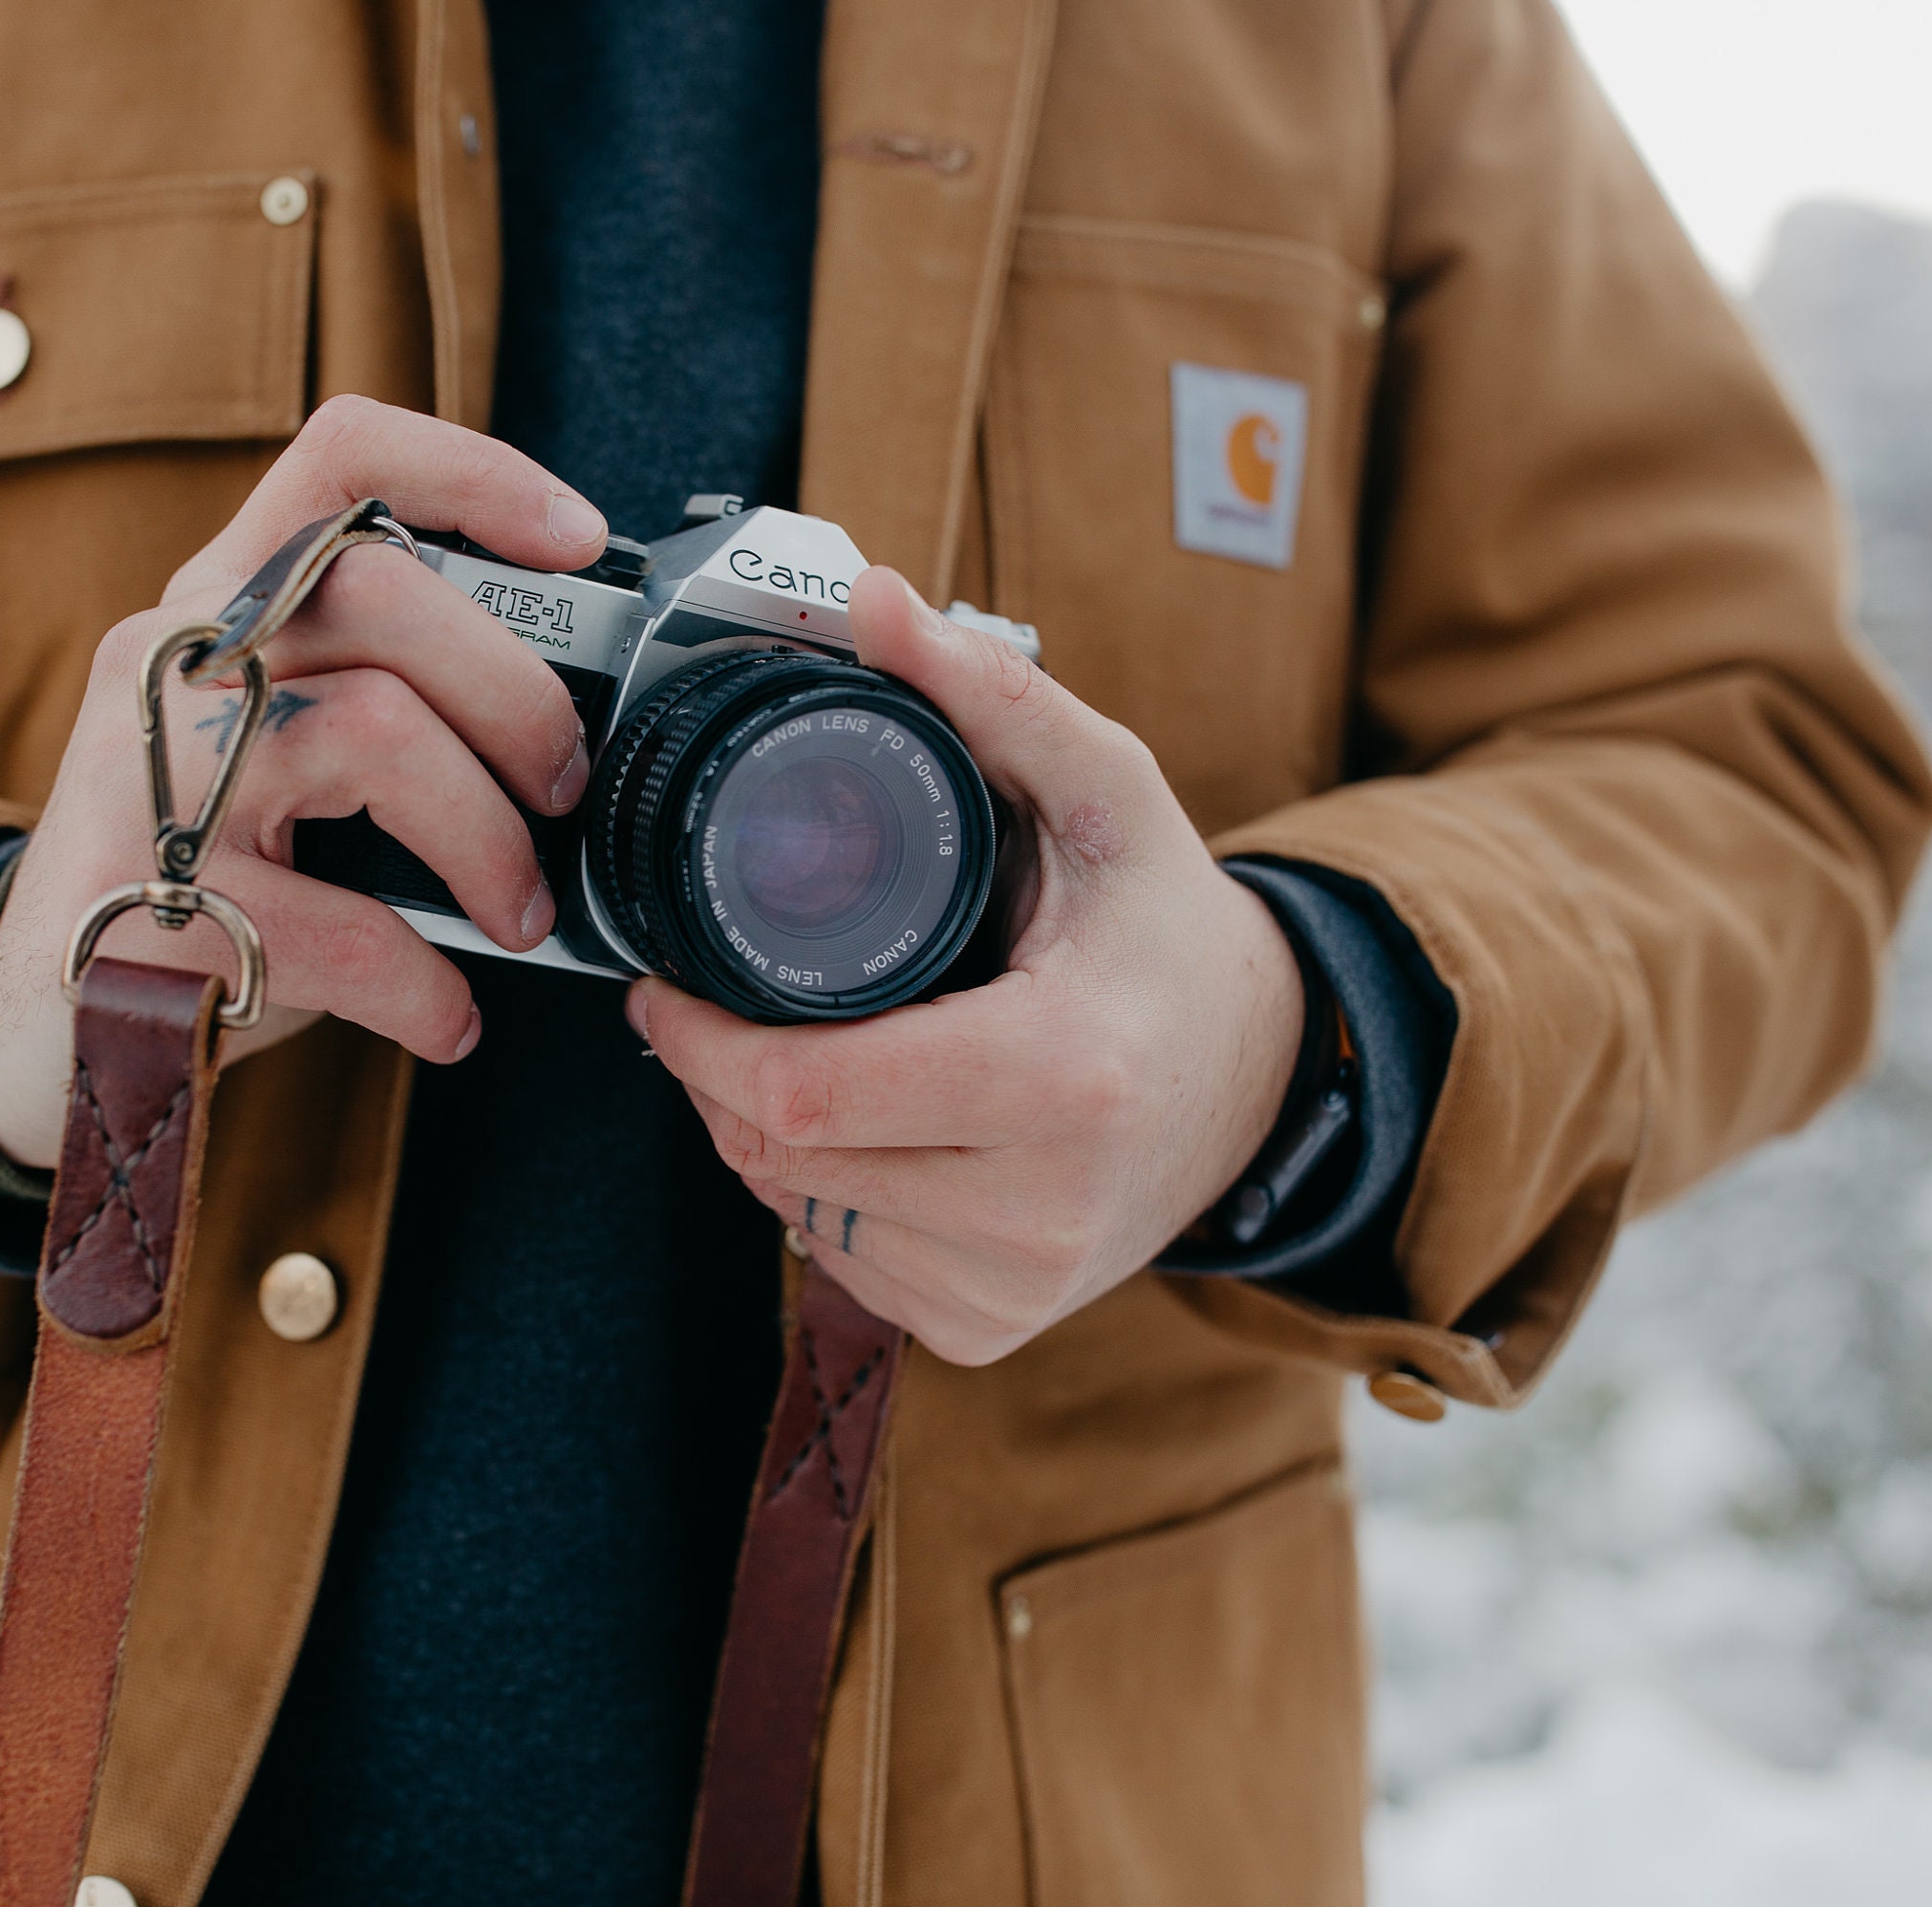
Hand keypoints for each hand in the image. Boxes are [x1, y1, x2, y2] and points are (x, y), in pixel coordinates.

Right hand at [0, 395, 607, 1167]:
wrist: (39, 1021)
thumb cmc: (197, 877)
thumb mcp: (268, 751)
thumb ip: (376, 694)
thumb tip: (567, 732)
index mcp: (220, 605)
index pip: (338, 460)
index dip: (473, 471)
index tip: (578, 538)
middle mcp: (175, 659)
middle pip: (385, 592)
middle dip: (518, 699)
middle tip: (561, 791)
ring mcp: (150, 773)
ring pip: (379, 732)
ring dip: (488, 842)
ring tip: (515, 917)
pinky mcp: (150, 902)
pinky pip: (348, 928)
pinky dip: (427, 986)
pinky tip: (444, 1015)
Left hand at [630, 567, 1305, 1365]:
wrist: (1266, 1080)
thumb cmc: (1172, 932)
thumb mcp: (1106, 795)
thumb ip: (989, 696)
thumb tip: (871, 603)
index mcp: (1064, 1077)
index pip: (805, 1096)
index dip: (700, 1044)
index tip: (664, 988)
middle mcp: (1043, 1206)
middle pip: (784, 1159)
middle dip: (718, 1082)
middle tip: (715, 1010)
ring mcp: (1020, 1285)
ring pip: (799, 1217)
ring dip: (762, 1139)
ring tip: (802, 1056)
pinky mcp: (994, 1328)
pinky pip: (844, 1267)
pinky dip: (821, 1198)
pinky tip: (866, 1132)